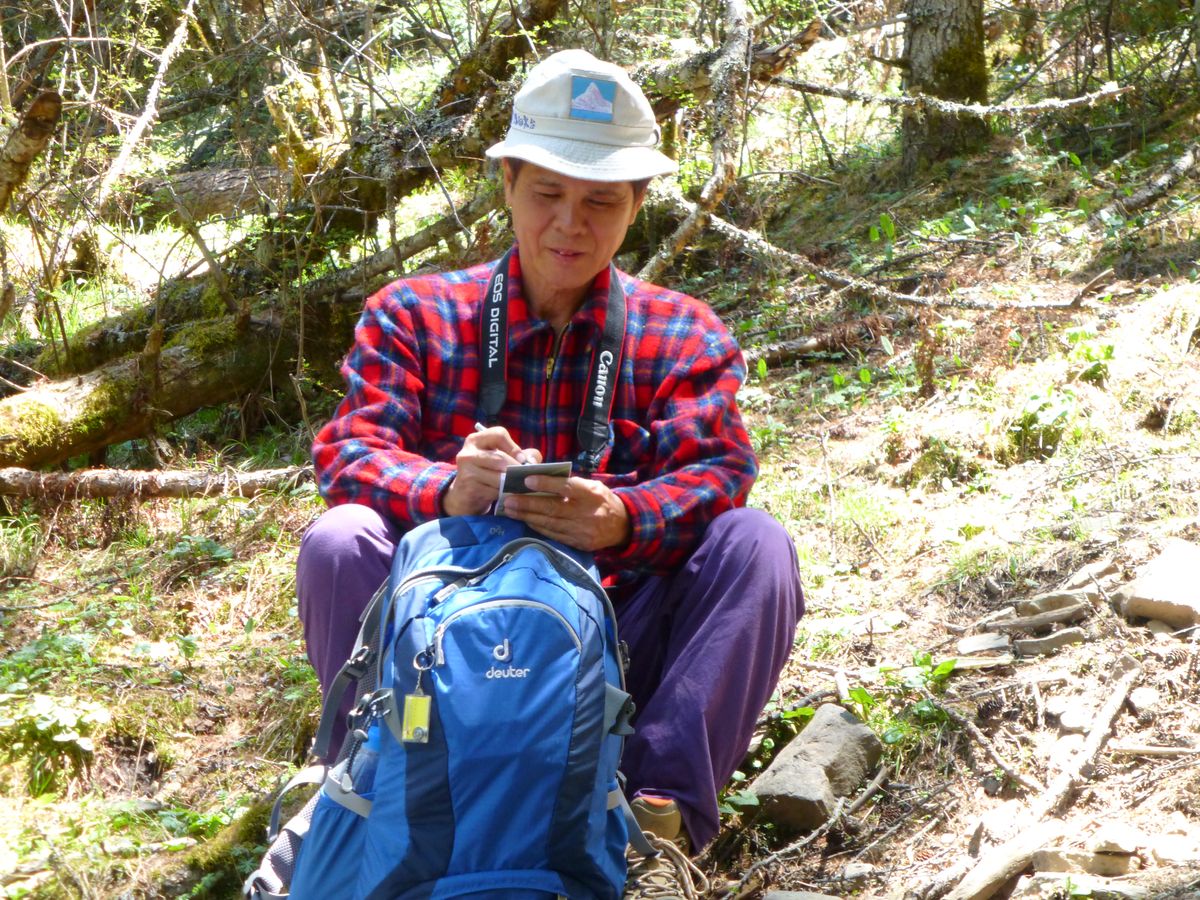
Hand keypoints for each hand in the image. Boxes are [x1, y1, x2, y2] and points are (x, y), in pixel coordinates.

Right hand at [443, 425, 541, 515]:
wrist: (464, 496)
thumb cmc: (487, 473)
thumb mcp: (501, 459)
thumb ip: (521, 454)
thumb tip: (534, 460)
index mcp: (476, 440)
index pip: (498, 434)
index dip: (514, 447)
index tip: (522, 459)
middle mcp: (468, 453)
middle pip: (500, 458)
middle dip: (516, 468)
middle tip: (525, 476)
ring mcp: (466, 471)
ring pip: (499, 476)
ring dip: (513, 482)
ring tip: (520, 485)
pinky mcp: (470, 488)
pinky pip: (495, 490)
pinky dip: (506, 493)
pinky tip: (510, 495)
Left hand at [501, 475, 630, 551]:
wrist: (621, 525)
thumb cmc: (601, 500)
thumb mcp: (592, 486)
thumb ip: (571, 484)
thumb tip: (542, 480)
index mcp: (591, 494)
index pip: (566, 488)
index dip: (546, 484)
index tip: (527, 480)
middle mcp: (586, 513)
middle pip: (553, 509)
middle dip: (528, 504)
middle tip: (508, 499)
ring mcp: (582, 531)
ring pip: (549, 524)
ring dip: (527, 517)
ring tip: (510, 510)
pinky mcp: (578, 544)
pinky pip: (553, 535)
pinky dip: (537, 528)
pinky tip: (526, 521)